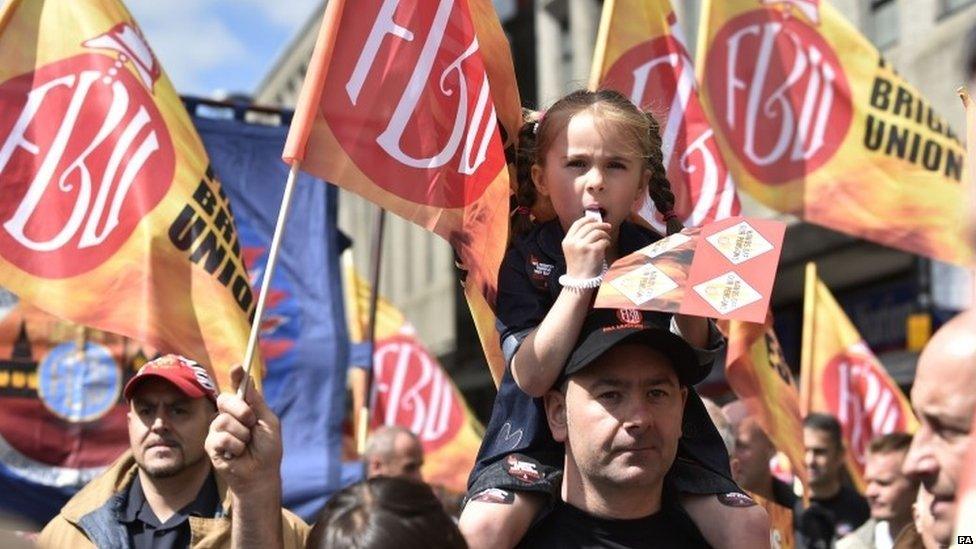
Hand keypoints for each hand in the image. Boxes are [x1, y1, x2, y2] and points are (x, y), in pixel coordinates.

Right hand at [206, 365, 281, 495]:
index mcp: (244, 408)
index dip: (236, 376)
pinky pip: (221, 437)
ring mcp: (218, 430)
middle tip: (252, 423)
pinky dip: (235, 446)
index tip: (238, 367)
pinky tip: (237, 454)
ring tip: (246, 445)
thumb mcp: (268, 423)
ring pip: (224, 420)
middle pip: (225, 399)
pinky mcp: (211, 445)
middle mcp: (228, 416)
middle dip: (241, 410)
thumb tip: (248, 380)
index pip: (237, 388)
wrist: (261, 474)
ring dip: (241, 434)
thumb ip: (257, 403)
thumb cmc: (268, 449)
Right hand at [562, 215, 610, 277]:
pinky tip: (607, 246)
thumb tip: (593, 224)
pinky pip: (603, 240)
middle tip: (607, 227)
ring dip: (605, 234)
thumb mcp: (572, 250)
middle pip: (589, 226)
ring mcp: (582, 246)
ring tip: (607, 239)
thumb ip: (578, 238)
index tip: (595, 219)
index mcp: (567, 241)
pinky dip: (607, 242)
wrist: (580, 281)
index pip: (577, 224)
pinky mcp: (593, 250)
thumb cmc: (579, 266)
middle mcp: (573, 242)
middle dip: (600, 225)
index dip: (588, 219)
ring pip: (597, 232)